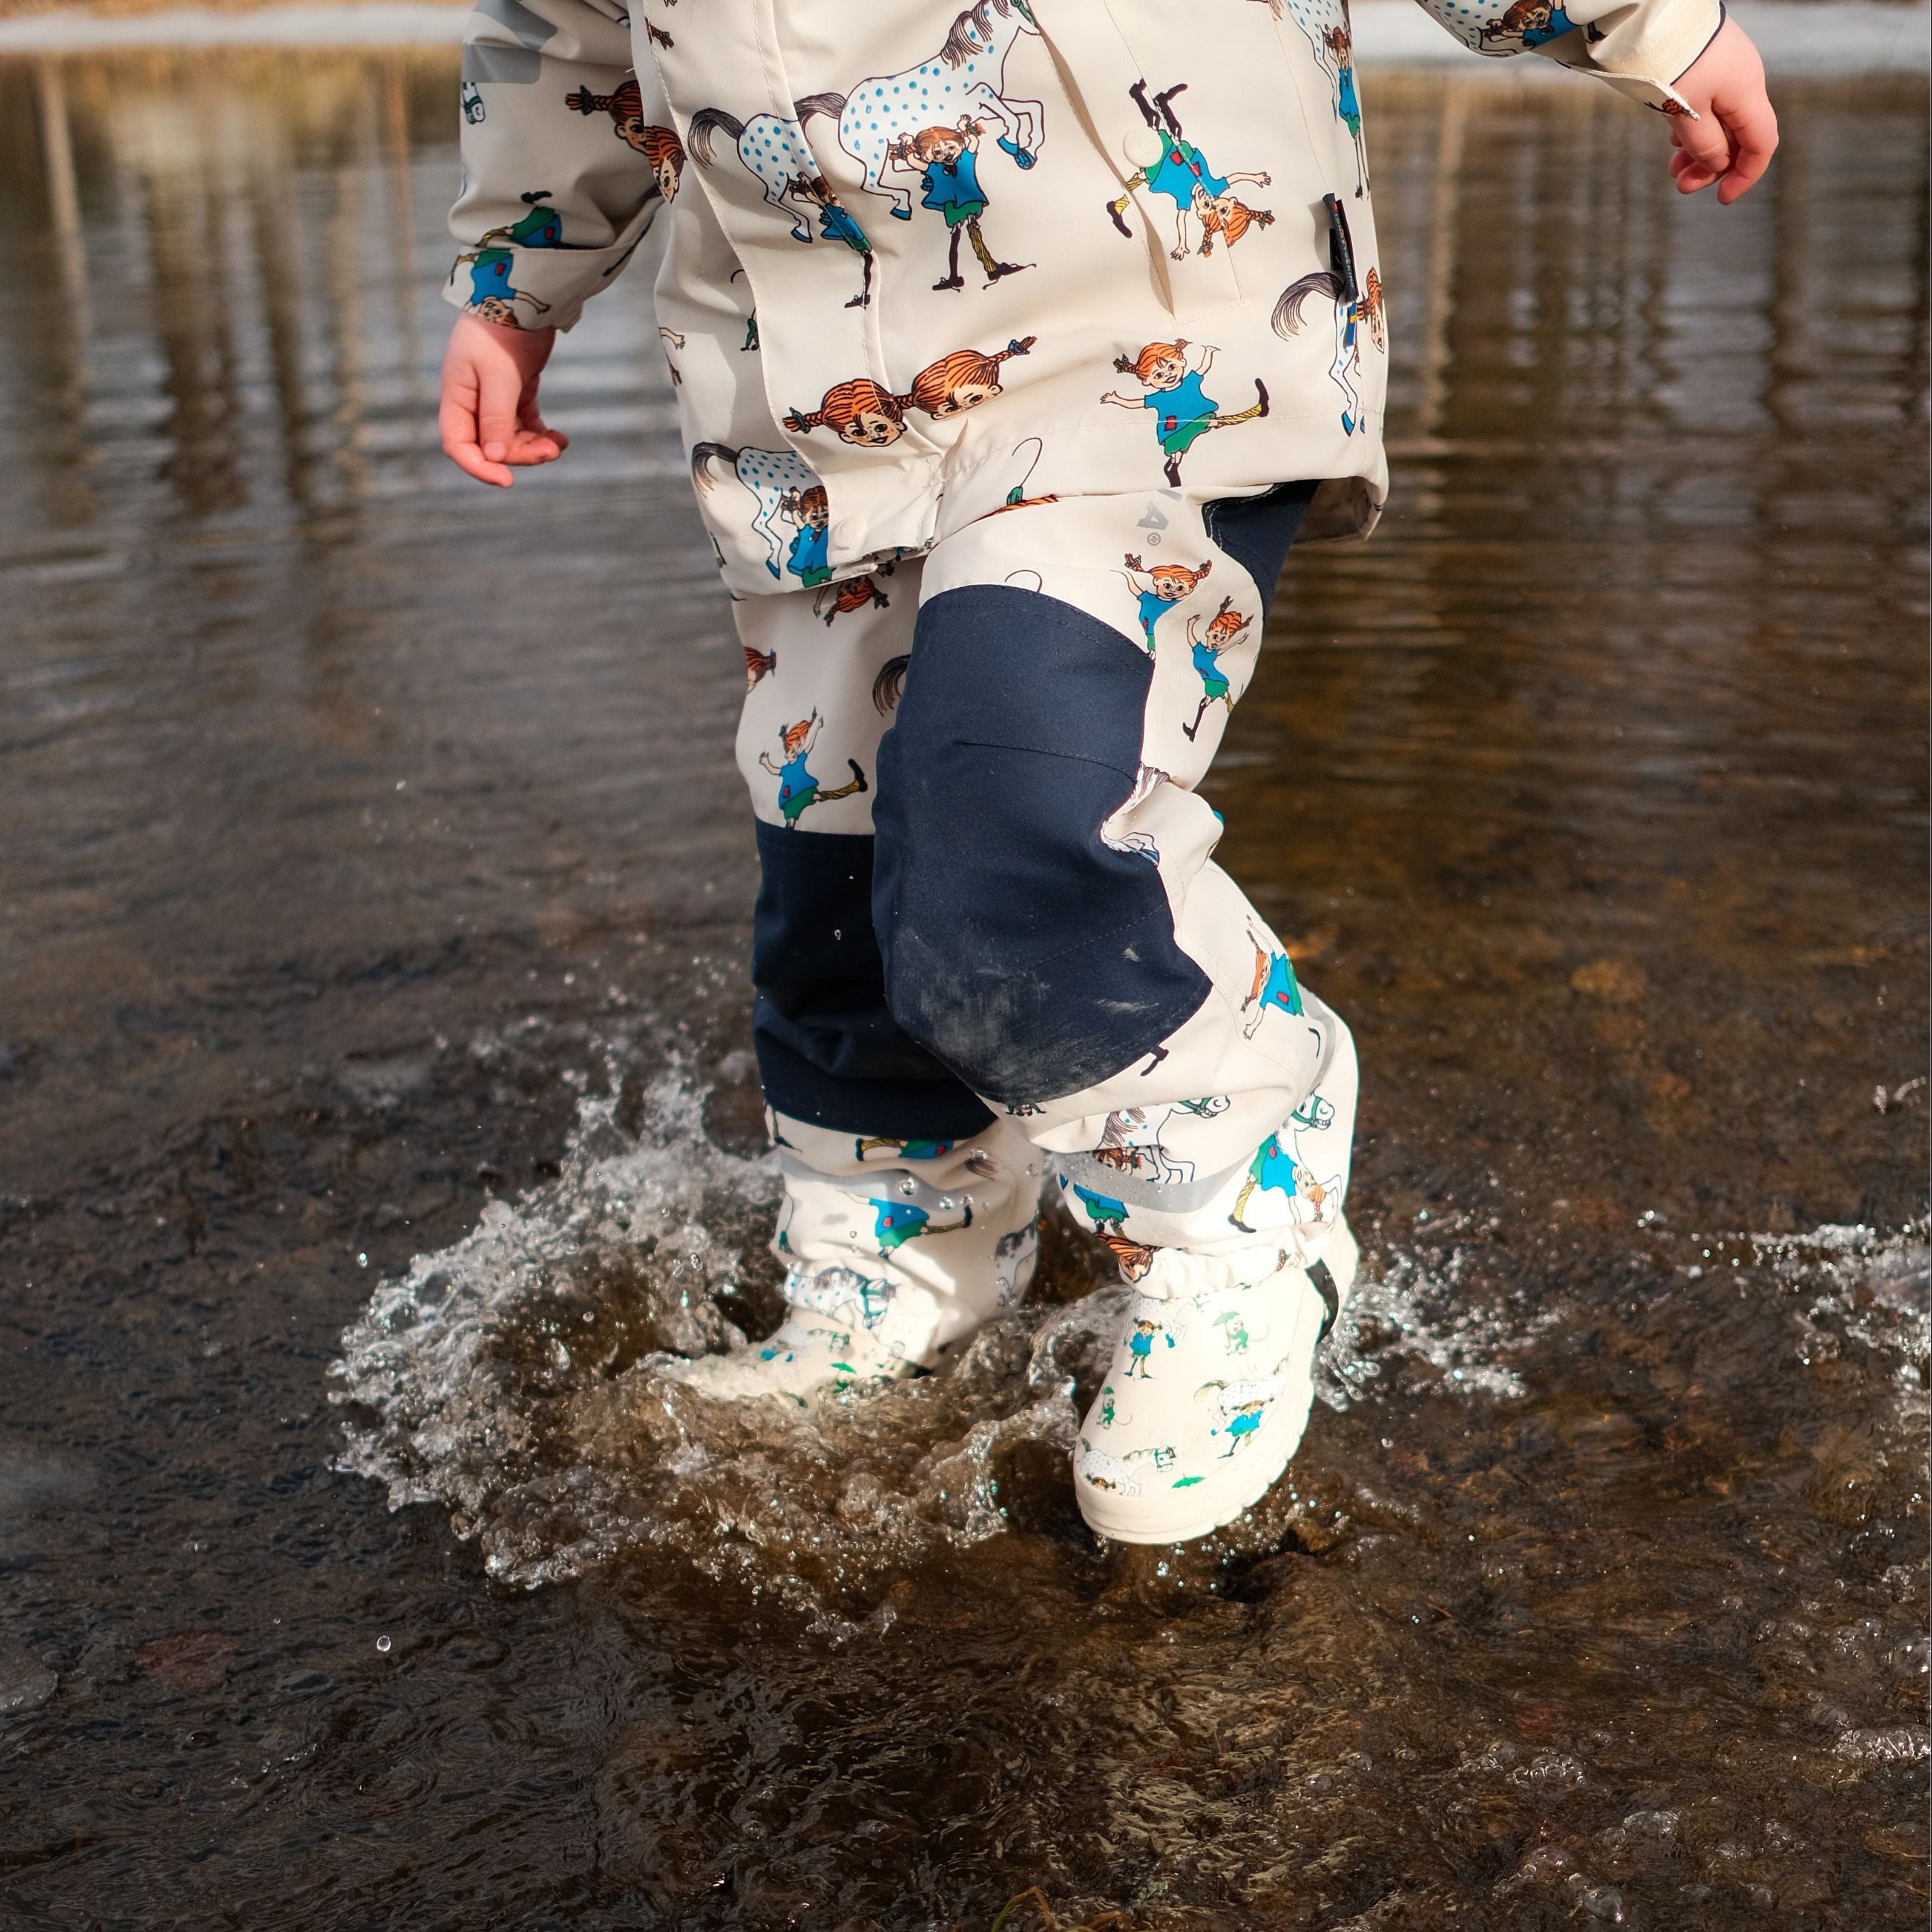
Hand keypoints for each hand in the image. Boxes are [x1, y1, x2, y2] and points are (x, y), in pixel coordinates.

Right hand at [439, 312, 568, 486]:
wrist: (523, 293)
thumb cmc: (502, 329)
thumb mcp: (499, 377)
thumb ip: (497, 418)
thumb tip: (496, 457)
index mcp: (457, 395)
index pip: (458, 444)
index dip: (478, 467)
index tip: (507, 480)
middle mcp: (472, 399)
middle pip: (490, 445)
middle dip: (519, 454)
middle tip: (550, 453)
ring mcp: (494, 395)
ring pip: (511, 437)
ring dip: (534, 446)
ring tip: (559, 445)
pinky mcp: (516, 389)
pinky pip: (526, 423)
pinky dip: (541, 433)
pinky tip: (561, 438)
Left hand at [1667, 16, 1777, 203]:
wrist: (1657, 16)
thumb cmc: (1673, 64)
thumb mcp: (1687, 114)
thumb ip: (1705, 144)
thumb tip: (1717, 163)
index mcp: (1747, 94)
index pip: (1761, 144)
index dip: (1745, 175)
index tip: (1722, 199)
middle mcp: (1744, 82)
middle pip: (1738, 137)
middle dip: (1711, 166)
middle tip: (1681, 185)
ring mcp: (1727, 71)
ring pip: (1720, 122)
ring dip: (1698, 150)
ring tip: (1673, 167)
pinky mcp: (1709, 64)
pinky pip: (1709, 104)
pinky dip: (1693, 127)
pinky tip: (1674, 137)